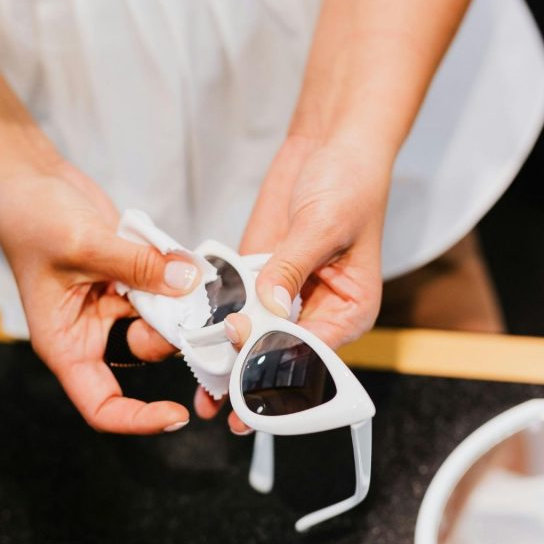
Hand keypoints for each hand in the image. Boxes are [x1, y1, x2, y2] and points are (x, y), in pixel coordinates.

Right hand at [0, 162, 197, 433]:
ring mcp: (111, 304)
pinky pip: (163, 287)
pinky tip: (173, 254)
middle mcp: (89, 330)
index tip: (176, 412)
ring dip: (176, 298)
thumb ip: (137, 266)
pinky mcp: (128, 278)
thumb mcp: (82, 244)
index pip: (102, 405)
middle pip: (143, 353)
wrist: (27, 179)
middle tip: (186, 300)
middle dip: (168, 332)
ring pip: (160, 319)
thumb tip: (187, 282)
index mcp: (65, 343)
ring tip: (178, 267)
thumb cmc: (29, 219)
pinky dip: (174, 274)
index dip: (139, 419)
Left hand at [194, 134, 388, 432]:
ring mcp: (285, 296)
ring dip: (227, 358)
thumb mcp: (323, 225)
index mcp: (349, 311)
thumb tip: (269, 303)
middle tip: (215, 399)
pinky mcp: (260, 277)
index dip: (277, 365)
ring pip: (254, 338)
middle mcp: (318, 312)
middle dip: (249, 376)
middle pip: (280, 355)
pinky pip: (236, 306)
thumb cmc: (349, 183)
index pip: (313, 353)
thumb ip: (292, 266)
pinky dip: (216, 321)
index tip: (246, 374)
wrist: (331, 144)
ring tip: (199, 385)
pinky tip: (194, 339)